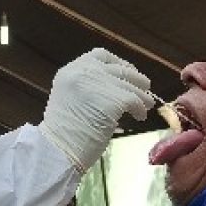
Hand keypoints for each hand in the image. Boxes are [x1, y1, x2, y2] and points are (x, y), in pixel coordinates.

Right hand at [39, 48, 151, 172]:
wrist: (58, 150)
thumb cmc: (64, 133)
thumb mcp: (70, 98)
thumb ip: (89, 86)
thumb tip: (118, 86)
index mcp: (70, 71)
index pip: (100, 55)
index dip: (118, 63)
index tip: (127, 72)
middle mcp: (83, 72)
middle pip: (119, 69)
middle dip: (135, 78)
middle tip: (145, 88)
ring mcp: (98, 84)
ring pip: (130, 84)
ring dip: (142, 95)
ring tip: (147, 105)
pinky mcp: (112, 100)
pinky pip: (134, 100)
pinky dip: (140, 108)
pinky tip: (140, 116)